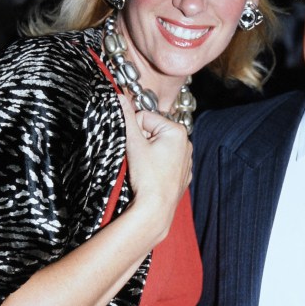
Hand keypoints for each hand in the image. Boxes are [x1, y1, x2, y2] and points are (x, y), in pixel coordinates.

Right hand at [122, 95, 191, 236]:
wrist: (155, 210)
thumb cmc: (147, 176)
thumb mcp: (133, 143)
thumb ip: (126, 118)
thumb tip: (118, 96)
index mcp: (177, 131)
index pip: (145, 117)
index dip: (134, 130)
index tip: (133, 147)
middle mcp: (186, 143)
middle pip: (152, 131)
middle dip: (141, 142)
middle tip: (138, 159)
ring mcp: (186, 161)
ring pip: (157, 147)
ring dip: (147, 154)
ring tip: (145, 169)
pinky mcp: (182, 175)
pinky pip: (164, 163)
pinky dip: (156, 166)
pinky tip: (152, 176)